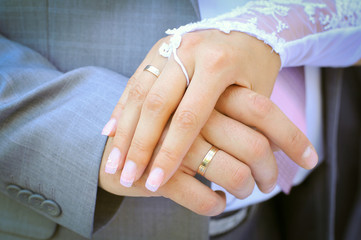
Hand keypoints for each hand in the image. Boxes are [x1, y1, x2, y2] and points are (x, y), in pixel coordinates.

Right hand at [102, 30, 317, 192]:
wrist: (248, 29)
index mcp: (218, 64)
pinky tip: (111, 133)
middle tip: (126, 175)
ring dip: (125, 131)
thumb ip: (237, 126)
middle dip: (139, 145)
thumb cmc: (257, 68)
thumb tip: (229, 172)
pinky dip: (122, 109)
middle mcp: (189, 52)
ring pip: (139, 93)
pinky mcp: (159, 49)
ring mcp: (171, 48)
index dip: (170, 152)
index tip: (155, 180)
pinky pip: (135, 81)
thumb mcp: (257, 94)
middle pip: (156, 104)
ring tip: (113, 162)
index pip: (189, 117)